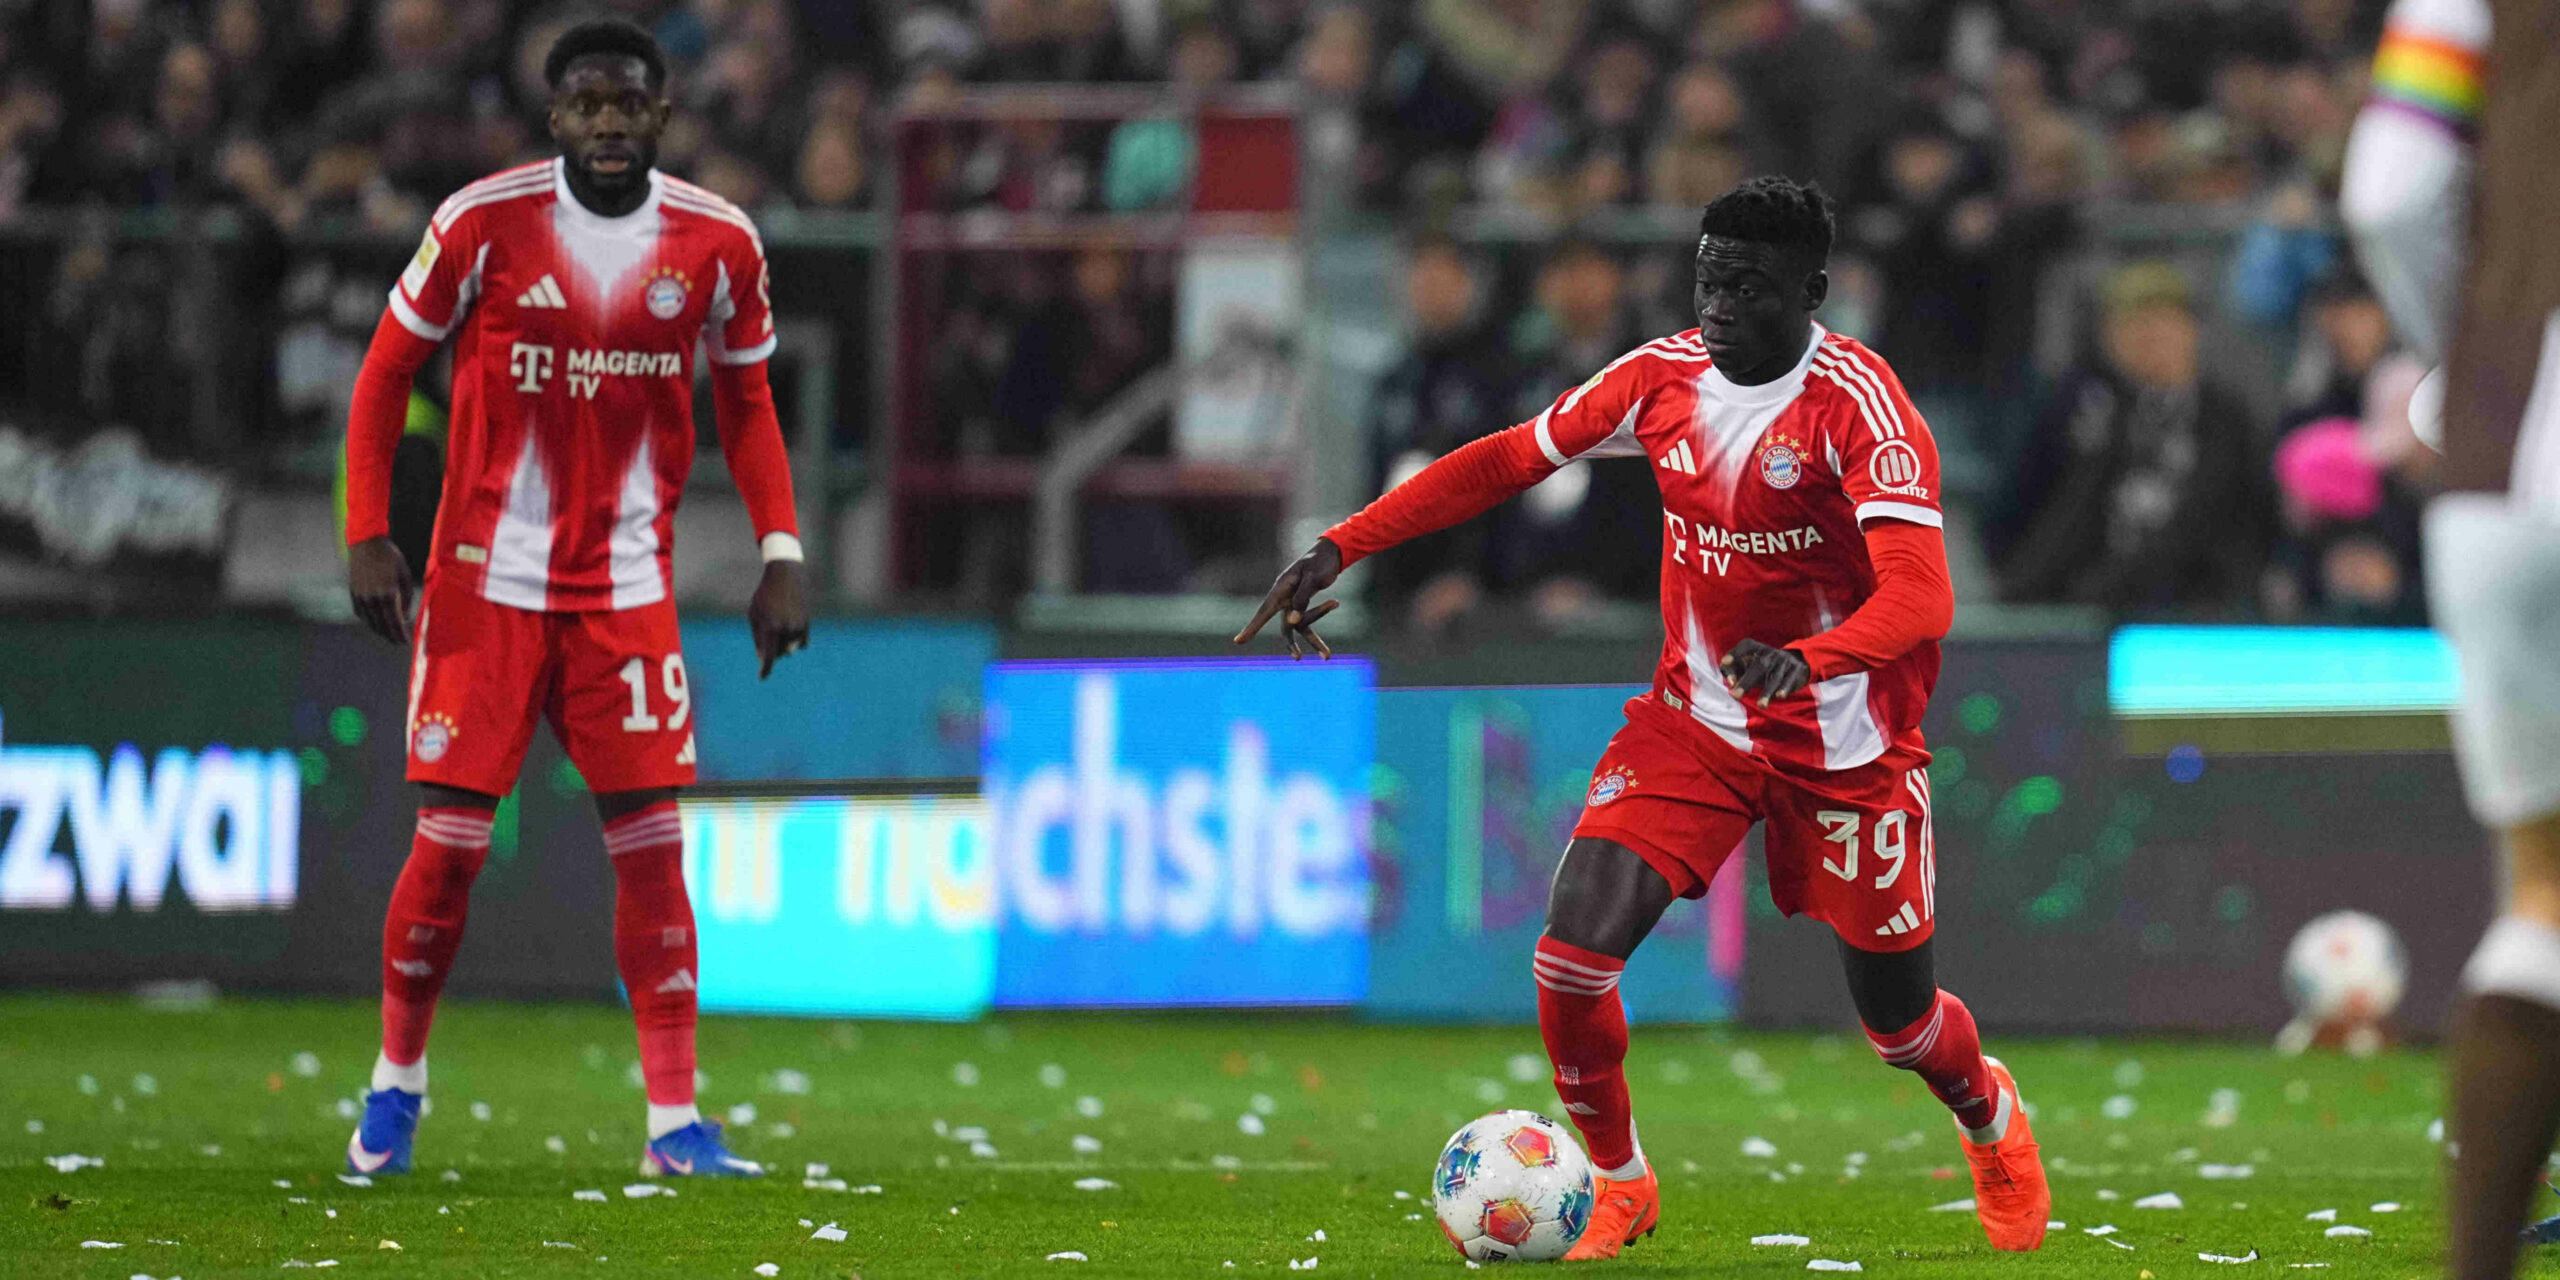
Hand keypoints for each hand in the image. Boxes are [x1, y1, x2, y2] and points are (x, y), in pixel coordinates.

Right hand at [347, 536, 414, 644]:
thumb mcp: (405, 576)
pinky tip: (377, 623)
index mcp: (387, 593)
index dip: (400, 634)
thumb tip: (405, 616)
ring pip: (370, 622)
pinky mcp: (354, 594)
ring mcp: (360, 597)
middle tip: (399, 642)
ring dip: (381, 631)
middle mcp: (372, 598)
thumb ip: (406, 598)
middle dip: (391, 636)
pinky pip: (362, 614)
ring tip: (390, 635)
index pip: (395, 621)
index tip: (406, 642)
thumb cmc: (390, 558)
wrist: (366, 544)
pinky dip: (370, 621)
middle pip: (382, 625)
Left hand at [748, 559, 809, 678]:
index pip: (769, 656)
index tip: (762, 678)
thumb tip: (762, 658)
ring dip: (783, 644)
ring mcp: (798, 627)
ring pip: (790, 649)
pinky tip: (789, 631)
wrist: (785, 576)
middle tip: (767, 634)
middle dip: (772, 650)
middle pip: (779, 653)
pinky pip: (801, 643)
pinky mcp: (807, 624)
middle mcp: (786, 629)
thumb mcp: (754, 614)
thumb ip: (758, 637)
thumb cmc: (765, 595)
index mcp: (770, 627)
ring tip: (778, 626)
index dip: (765, 669)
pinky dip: (794, 641)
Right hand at [1234, 537, 1344, 659]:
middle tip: (1298, 657)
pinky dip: (1322, 611)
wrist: (1329, 553)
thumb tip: (1293, 623)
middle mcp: (1285, 598)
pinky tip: (1335, 602)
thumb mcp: (1311, 578)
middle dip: (1291, 644)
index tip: (1238, 641)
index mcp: (1281, 588)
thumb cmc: (1318, 563)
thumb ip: (1301, 599)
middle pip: (1285, 626)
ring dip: (1314, 640)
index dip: (1252, 627)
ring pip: (1301, 626)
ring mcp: (1294, 602)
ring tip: (1327, 656)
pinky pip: (1310, 617)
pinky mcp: (1304, 603)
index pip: (1264, 611)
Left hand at [1720, 638, 1810, 705]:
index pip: (1746, 646)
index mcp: (1757, 648)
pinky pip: (1789, 680)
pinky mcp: (1796, 670)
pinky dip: (1785, 688)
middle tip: (1736, 695)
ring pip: (1774, 678)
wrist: (1795, 662)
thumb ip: (1733, 672)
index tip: (1725, 662)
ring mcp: (1784, 662)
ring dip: (1767, 692)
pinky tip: (1780, 696)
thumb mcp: (1747, 666)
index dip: (1735, 653)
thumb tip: (1731, 683)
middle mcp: (1770, 653)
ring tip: (1760, 705)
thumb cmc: (1762, 667)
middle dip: (1747, 682)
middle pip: (1758, 666)